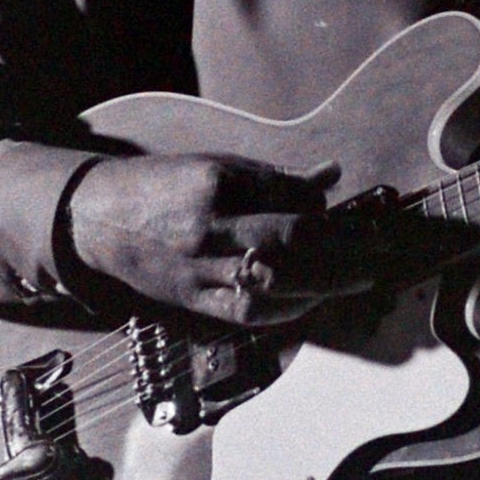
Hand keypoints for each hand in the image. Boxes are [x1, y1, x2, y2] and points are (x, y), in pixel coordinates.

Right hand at [65, 154, 371, 325]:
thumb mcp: (216, 166)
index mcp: (214, 185)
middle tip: (383, 249)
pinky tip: (314, 300)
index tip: (357, 213)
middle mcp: (206, 229)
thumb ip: (274, 177)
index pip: (287, 197)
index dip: (327, 208)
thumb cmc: (162, 186)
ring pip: (272, 284)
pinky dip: (286, 309)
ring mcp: (197, 270)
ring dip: (324, 284)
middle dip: (343, 248)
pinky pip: (246, 314)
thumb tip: (331, 177)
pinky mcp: (191, 300)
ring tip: (361, 279)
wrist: (96, 219)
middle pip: (289, 241)